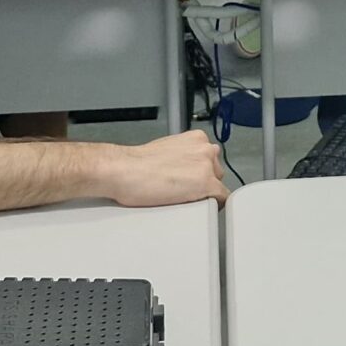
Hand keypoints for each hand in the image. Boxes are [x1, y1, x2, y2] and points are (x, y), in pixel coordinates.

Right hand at [108, 130, 226, 206]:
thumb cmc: (136, 163)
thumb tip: (186, 167)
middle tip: (184, 189)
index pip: (211, 159)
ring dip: (205, 192)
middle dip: (204, 181)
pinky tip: (196, 207)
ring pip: (218, 185)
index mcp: (196, 138)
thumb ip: (184, 155)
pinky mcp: (206, 185)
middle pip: (216, 171)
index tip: (191, 179)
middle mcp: (205, 149)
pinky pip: (220, 199)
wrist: (124, 170)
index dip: (201, 173)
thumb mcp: (167, 149)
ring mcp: (207, 167)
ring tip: (184, 198)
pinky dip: (211, 205)